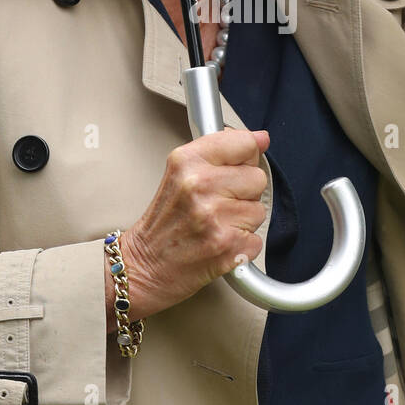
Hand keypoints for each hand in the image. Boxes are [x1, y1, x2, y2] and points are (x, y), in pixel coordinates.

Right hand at [105, 128, 269, 327]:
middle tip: (217, 204)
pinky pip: (257, 239)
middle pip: (257, 178)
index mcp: (187, 161)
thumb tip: (261, 139)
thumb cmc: (164, 222)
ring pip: (259, 210)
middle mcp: (200, 185)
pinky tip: (219, 242)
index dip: (246, 157)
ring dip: (243, 221)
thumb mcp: (181, 172)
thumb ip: (220, 151)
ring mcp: (214, 217)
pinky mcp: (227, 246)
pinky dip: (243, 245)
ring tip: (216, 224)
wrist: (143, 266)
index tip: (237, 166)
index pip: (245, 143)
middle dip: (243, 193)